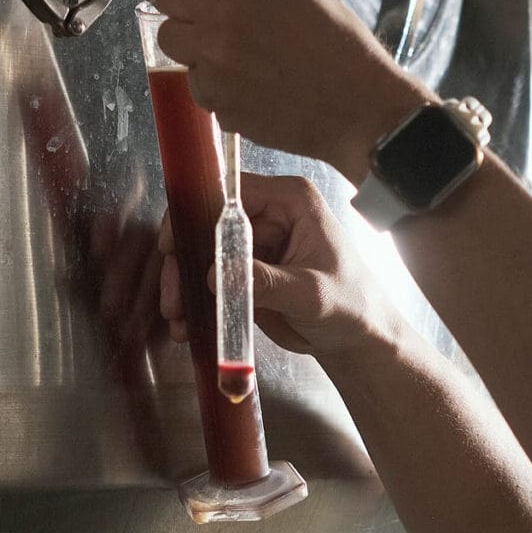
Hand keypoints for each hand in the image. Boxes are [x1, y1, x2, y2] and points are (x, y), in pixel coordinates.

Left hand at [128, 0, 430, 180]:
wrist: (362, 109)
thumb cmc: (336, 43)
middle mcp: (222, 10)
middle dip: (188, 0)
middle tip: (229, 11)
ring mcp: (215, 59)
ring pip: (171, 40)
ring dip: (195, 42)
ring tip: (242, 48)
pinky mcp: (215, 99)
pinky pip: (192, 81)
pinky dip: (213, 81)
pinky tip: (251, 79)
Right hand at [161, 174, 401, 362]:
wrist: (358, 340)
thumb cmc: (352, 306)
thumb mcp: (311, 294)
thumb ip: (266, 282)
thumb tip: (217, 274)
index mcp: (290, 201)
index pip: (230, 193)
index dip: (195, 215)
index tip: (173, 247)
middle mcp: (270, 214)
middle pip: (207, 224)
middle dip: (184, 261)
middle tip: (172, 298)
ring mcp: (256, 244)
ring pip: (203, 254)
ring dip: (185, 285)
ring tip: (178, 318)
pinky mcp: (247, 272)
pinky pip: (211, 279)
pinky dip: (196, 300)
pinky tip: (188, 324)